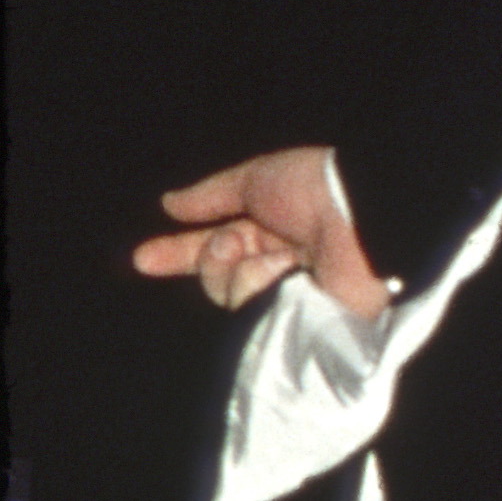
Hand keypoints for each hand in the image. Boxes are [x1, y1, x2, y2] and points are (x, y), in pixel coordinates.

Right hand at [132, 146, 390, 320]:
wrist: (358, 214)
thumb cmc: (315, 188)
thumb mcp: (257, 179)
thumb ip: (212, 195)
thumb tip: (169, 204)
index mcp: (273, 229)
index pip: (217, 246)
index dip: (179, 252)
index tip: (142, 258)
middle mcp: (281, 265)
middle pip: (217, 275)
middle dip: (209, 257)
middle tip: (231, 244)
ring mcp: (291, 294)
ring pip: (229, 293)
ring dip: (241, 270)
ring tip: (277, 257)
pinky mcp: (301, 320)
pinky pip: (252, 310)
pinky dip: (261, 286)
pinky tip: (288, 275)